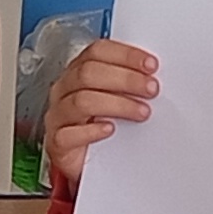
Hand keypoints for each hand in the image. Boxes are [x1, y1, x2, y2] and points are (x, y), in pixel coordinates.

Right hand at [42, 40, 159, 191]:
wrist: (84, 162)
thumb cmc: (101, 124)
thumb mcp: (115, 98)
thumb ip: (128, 84)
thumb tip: (155, 77)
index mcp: (78, 72)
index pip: (98, 51)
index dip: (125, 55)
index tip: (151, 65)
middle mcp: (65, 90)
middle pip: (88, 73)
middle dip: (125, 79)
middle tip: (151, 89)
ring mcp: (59, 116)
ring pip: (81, 101)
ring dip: (117, 105)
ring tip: (142, 112)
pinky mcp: (57, 142)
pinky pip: (69, 134)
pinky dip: (92, 131)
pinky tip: (110, 130)